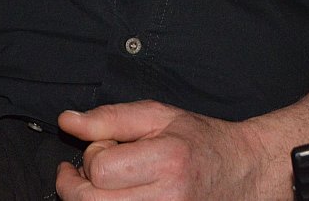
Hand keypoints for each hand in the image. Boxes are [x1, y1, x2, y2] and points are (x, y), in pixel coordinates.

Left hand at [54, 100, 272, 199]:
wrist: (242, 173)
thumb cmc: (200, 141)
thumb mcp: (158, 116)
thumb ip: (110, 118)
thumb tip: (67, 121)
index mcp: (167, 161)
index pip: (99, 169)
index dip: (93, 155)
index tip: (105, 147)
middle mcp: (167, 199)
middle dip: (78, 184)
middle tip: (91, 169)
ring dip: (93, 200)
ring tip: (108, 185)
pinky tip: (119, 196)